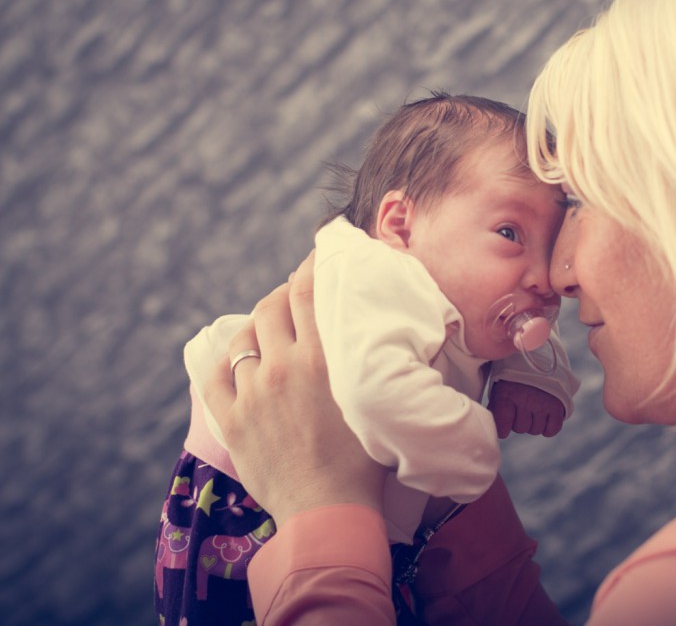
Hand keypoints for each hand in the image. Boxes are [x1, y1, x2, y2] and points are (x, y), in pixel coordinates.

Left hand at [204, 250, 387, 525]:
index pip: (306, 293)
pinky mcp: (229, 420)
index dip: (309, 267)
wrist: (327, 508)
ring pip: (243, 337)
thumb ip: (362, 360)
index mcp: (318, 358)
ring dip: (256, 325)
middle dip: (283, 292)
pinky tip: (235, 357)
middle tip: (294, 294)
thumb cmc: (363, 460)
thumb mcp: (371, 397)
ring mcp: (250, 393)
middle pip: (271, 307)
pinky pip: (214, 375)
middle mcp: (281, 366)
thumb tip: (368, 331)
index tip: (315, 257)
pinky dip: (223, 360)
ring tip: (267, 328)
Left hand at [488, 381, 565, 438]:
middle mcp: (525, 398)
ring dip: (534, 423)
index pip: (502, 426)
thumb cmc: (513, 383)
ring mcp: (542, 403)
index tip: (505, 421)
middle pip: (520, 429)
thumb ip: (496, 411)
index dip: (503, 428)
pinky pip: (551, 430)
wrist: (538, 363)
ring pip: (536, 430)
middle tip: (521, 408)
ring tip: (533, 408)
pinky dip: (548, 428)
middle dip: (519, 422)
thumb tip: (498, 433)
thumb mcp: (500, 392)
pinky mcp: (557, 406)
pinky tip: (544, 416)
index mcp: (507, 393)